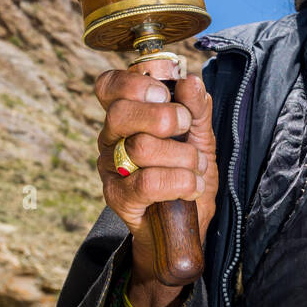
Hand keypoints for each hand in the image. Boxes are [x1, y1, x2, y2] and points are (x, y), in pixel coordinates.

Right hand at [94, 70, 217, 306]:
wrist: (185, 225)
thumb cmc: (188, 173)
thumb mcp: (199, 137)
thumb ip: (196, 109)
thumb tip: (191, 81)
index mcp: (127, 116)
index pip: (108, 86)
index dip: (133, 83)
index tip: (164, 92)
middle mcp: (111, 139)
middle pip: (120, 113)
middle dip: (164, 117)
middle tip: (185, 128)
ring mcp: (110, 169)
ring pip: (140, 148)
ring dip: (183, 157)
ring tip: (197, 166)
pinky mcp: (118, 198)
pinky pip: (148, 183)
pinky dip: (181, 182)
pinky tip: (192, 186)